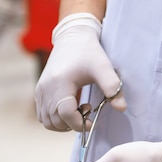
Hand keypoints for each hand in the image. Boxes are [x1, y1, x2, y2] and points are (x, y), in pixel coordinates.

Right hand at [35, 13, 125, 131]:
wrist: (72, 37)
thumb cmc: (88, 52)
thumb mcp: (103, 67)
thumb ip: (113, 87)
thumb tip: (122, 108)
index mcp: (61, 82)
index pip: (66, 114)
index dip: (80, 123)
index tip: (93, 122)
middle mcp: (46, 88)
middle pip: (56, 121)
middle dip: (73, 123)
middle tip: (87, 111)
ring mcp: (40, 91)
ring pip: (47, 122)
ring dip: (64, 123)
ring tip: (78, 110)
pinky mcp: (39, 91)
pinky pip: (42, 115)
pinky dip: (55, 119)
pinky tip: (69, 108)